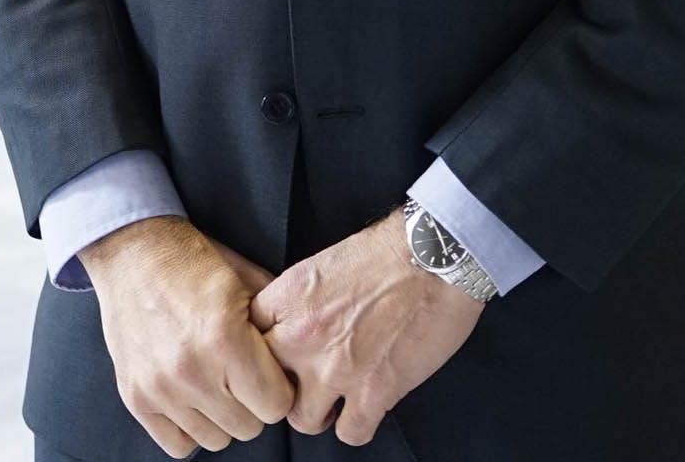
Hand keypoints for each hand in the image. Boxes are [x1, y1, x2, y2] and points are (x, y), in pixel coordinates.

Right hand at [79, 216, 296, 456]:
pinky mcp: (135, 397)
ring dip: (222, 417)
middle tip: (242, 375)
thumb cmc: (191, 262)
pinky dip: (189, 428)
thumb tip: (303, 358)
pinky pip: (178, 444)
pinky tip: (192, 399)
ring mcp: (159, 388)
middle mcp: (191, 370)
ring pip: (217, 439)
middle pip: (249, 427)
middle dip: (252, 403)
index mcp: (225, 339)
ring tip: (215, 383)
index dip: (279, 388)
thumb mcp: (247, 280)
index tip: (269, 373)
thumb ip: (277, 323)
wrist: (132, 251)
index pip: (276, 405)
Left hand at [249, 210, 483, 445]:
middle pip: (264, 383)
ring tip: (331, 403)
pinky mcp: (375, 391)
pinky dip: (357, 426)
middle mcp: (303, 335)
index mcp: (288, 298)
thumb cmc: (389, 250)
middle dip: (280, 386)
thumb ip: (298, 300)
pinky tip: (364, 410)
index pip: (245, 339)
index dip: (258, 351)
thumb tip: (288, 325)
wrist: (438, 254)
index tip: (272, 355)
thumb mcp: (322, 262)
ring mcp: (336, 368)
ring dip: (316, 413)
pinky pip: (350, 434)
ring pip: (300, 419)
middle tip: (298, 383)